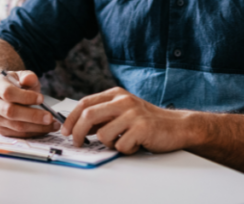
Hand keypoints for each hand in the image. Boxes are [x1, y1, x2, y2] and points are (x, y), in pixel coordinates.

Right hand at [0, 70, 58, 137]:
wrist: (0, 92)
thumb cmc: (14, 83)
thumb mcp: (21, 76)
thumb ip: (28, 76)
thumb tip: (30, 79)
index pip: (8, 93)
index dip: (25, 97)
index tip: (41, 99)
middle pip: (11, 112)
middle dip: (33, 116)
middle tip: (50, 117)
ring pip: (16, 126)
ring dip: (37, 127)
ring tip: (53, 124)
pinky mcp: (0, 129)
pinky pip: (18, 134)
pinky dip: (34, 132)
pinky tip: (45, 128)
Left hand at [61, 87, 194, 152]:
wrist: (177, 126)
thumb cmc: (148, 121)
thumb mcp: (123, 111)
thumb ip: (103, 115)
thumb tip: (78, 126)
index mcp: (116, 94)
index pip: (85, 103)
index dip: (71, 118)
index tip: (66, 131)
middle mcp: (123, 101)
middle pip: (88, 116)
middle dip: (78, 133)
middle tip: (78, 143)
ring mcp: (133, 114)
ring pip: (103, 135)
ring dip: (108, 144)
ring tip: (121, 142)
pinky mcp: (142, 128)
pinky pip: (120, 146)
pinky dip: (125, 150)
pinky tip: (135, 144)